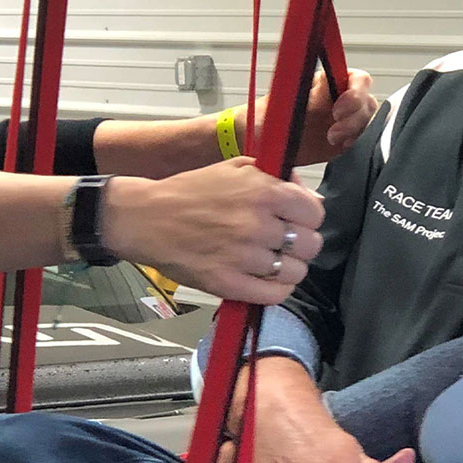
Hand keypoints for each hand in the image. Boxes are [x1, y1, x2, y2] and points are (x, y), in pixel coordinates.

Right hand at [101, 158, 323, 304]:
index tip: (297, 220)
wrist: (148, 218)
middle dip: (301, 243)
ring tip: (273, 261)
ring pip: (296, 272)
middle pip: (310, 245)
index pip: (315, 213)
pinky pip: (274, 294)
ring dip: (289, 268)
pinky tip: (267, 279)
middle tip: (285, 242)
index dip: (309, 218)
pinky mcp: (228, 283)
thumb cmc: (192, 192)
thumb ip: (276, 177)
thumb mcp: (235, 168)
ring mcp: (243, 256)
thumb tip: (309, 197)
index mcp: (262, 191)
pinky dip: (277, 289)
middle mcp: (257, 223)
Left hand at [254, 70, 377, 166]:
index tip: (337, 109)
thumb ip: (300, 84)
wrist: (260, 143)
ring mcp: (344, 122)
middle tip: (333, 132)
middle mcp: (340, 100)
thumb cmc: (266, 116)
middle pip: (367, 103)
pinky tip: (341, 149)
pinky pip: (362, 142)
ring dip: (355, 133)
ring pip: (368, 123)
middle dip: (355, 118)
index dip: (355, 93)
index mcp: (329, 82)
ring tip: (333, 141)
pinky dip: (357, 146)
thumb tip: (307, 65)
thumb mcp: (283, 98)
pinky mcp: (343, 143)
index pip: (358, 80)